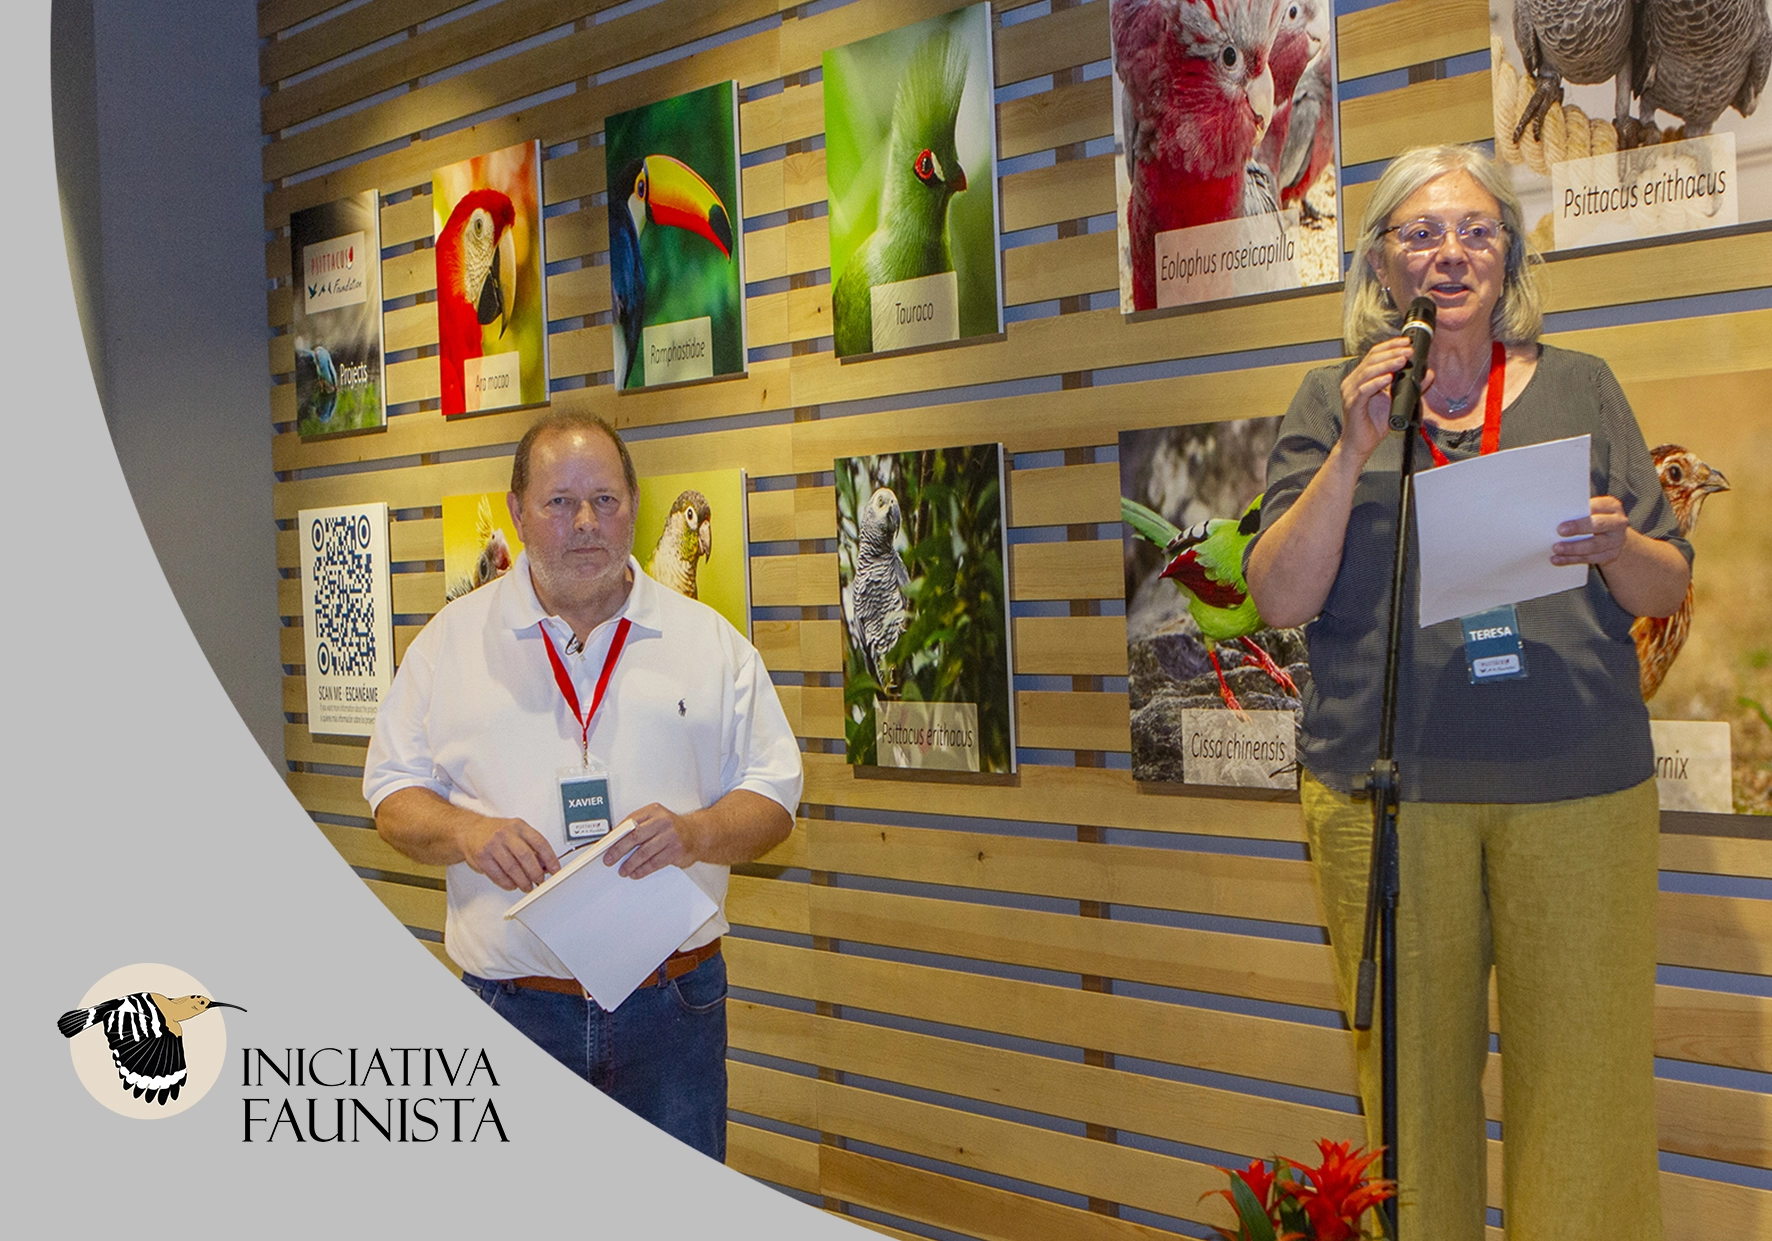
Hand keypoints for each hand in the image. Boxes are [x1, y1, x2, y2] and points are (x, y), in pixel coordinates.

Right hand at [458, 816, 558, 891]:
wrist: (469, 830)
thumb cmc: (495, 832)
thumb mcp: (516, 832)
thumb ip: (531, 846)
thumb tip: (545, 864)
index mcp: (519, 826)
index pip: (540, 842)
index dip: (550, 858)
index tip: (555, 869)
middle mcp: (506, 834)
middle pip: (526, 857)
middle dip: (536, 873)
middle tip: (540, 881)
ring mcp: (493, 845)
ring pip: (512, 868)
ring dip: (523, 881)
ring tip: (527, 886)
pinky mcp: (482, 857)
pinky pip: (498, 875)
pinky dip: (508, 883)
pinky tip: (512, 884)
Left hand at [605, 803, 702, 878]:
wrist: (698, 834)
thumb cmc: (672, 827)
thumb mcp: (655, 818)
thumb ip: (638, 825)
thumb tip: (615, 838)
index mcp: (654, 811)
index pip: (630, 823)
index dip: (616, 835)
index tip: (606, 844)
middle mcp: (662, 822)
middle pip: (635, 837)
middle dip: (619, 850)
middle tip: (610, 859)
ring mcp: (670, 836)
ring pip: (644, 852)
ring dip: (630, 864)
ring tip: (623, 870)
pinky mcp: (675, 851)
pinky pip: (655, 863)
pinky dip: (643, 870)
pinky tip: (636, 872)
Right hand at [1338, 336, 1432, 464]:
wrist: (1360, 445)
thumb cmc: (1373, 425)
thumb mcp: (1397, 401)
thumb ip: (1412, 387)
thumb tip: (1427, 373)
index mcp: (1361, 378)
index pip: (1374, 355)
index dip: (1390, 346)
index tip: (1406, 342)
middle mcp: (1353, 382)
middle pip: (1371, 359)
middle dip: (1392, 352)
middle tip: (1408, 351)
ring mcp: (1350, 392)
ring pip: (1367, 371)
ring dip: (1386, 364)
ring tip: (1402, 361)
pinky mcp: (1352, 404)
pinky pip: (1364, 390)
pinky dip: (1377, 382)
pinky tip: (1388, 378)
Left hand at [1552, 495, 1629, 566]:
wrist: (1612, 535)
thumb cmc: (1594, 518)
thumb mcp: (1591, 509)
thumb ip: (1578, 510)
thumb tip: (1554, 514)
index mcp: (1611, 506)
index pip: (1597, 507)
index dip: (1582, 512)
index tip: (1565, 518)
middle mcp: (1618, 522)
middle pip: (1598, 525)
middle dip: (1578, 528)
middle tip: (1560, 531)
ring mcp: (1616, 540)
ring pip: (1594, 545)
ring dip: (1573, 548)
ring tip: (1556, 548)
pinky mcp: (1611, 555)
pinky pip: (1590, 558)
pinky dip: (1572, 559)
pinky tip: (1557, 559)